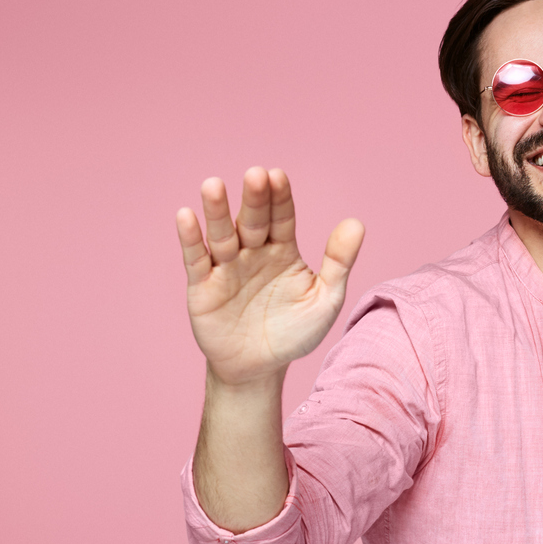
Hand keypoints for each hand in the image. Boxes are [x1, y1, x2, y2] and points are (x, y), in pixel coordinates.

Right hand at [175, 167, 363, 385]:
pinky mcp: (203, 286)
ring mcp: (226, 267)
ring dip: (216, 211)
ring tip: (214, 185)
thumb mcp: (325, 300)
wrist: (260, 369)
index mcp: (282, 250)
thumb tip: (356, 223)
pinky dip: (190, 238)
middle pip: (253, 221)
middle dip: (254, 199)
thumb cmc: (295, 332)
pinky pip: (196, 259)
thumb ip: (339, 263)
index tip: (278, 176)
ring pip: (221, 234)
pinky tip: (186, 216)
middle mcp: (252, 252)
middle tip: (255, 175)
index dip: (280, 198)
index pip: (282, 217)